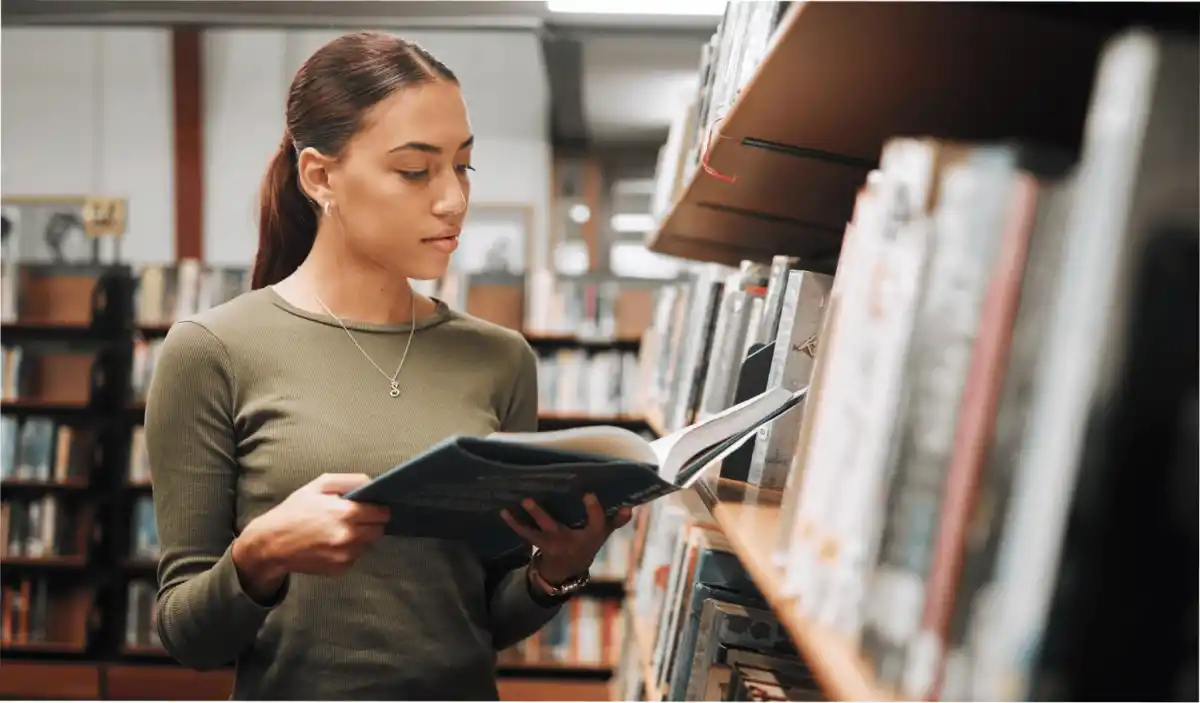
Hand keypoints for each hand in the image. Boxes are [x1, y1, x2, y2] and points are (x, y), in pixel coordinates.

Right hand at [233, 473, 390, 598]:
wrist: (271, 544)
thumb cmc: (294, 511)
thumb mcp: (318, 486)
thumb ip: (349, 481)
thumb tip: (371, 483)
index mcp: (345, 513)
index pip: (381, 513)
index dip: (379, 509)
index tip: (373, 507)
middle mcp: (348, 536)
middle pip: (379, 531)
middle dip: (372, 523)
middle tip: (358, 518)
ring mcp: (344, 555)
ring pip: (368, 545)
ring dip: (361, 538)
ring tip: (341, 530)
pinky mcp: (339, 569)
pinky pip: (355, 558)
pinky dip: (349, 551)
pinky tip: (332, 544)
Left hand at [499, 493, 632, 585]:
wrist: (568, 571)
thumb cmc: (587, 543)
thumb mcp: (603, 534)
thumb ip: (615, 520)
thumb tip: (630, 507)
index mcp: (590, 536)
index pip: (596, 523)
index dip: (593, 510)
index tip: (589, 493)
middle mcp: (569, 541)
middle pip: (554, 527)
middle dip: (541, 514)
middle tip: (529, 499)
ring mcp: (551, 543)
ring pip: (535, 532)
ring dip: (524, 520)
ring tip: (516, 503)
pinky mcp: (539, 543)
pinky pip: (525, 534)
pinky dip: (514, 524)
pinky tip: (503, 512)